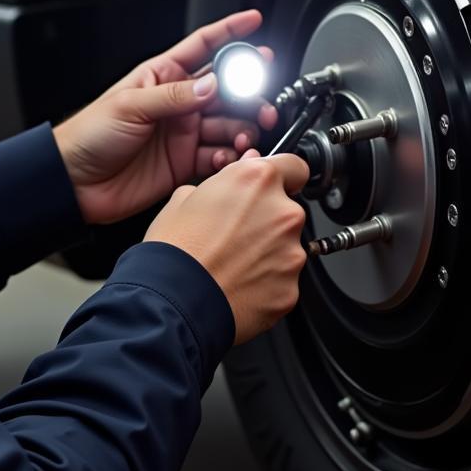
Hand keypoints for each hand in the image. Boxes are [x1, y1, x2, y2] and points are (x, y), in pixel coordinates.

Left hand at [53, 9, 279, 225]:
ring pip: (229, 124)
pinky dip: (229, 157)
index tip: (254, 20)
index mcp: (164, 76)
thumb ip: (174, 96)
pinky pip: (218, 156)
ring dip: (243, 129)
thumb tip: (213, 84)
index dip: (230, 32)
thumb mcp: (130, 105)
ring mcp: (183, 132)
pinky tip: (227, 158)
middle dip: (250, 94)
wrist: (74, 181)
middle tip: (262, 105)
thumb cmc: (89, 134)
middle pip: (227, 90)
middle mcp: (178, 102)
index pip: (203, 45)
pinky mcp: (185, 163)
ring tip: (245, 138)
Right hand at [144, 153, 310, 343]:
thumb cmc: (175, 250)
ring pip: (287, 246)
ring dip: (268, 252)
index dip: (283, 177)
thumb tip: (228, 186)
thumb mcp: (185, 197)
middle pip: (288, 210)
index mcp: (258, 181)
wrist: (174, 303)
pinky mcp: (291, 289)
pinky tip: (239, 284)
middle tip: (237, 234)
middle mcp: (282, 213)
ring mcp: (291, 253)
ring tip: (234, 263)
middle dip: (268, 219)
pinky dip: (267, 282)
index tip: (275, 187)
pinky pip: (283, 280)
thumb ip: (221, 185)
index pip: (295, 167)